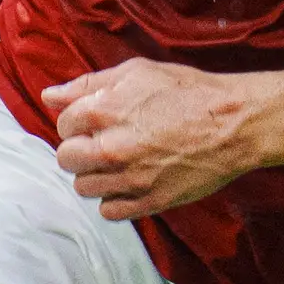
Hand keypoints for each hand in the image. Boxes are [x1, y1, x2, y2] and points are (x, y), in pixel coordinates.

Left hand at [44, 58, 260, 221]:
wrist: (234, 123)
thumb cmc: (188, 91)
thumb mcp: (137, 72)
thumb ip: (88, 85)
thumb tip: (50, 96)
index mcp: (102, 110)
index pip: (63, 126)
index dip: (79, 122)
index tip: (98, 122)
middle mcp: (110, 147)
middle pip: (66, 160)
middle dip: (80, 151)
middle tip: (103, 143)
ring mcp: (128, 179)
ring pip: (84, 187)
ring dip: (96, 176)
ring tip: (119, 163)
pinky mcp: (148, 202)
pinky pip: (109, 211)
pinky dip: (115, 199)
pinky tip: (130, 182)